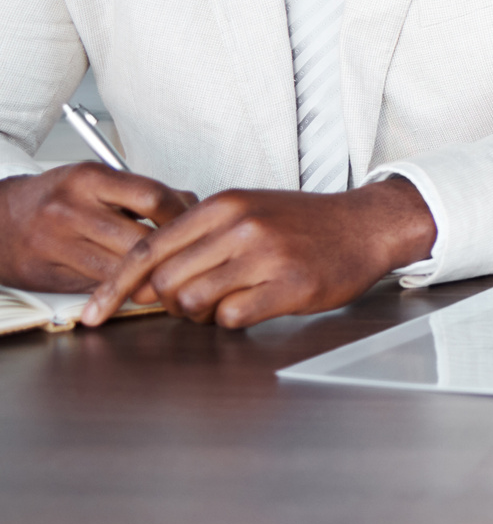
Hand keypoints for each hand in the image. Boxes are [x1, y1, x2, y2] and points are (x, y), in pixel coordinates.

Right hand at [0, 162, 195, 294]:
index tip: (195, 224)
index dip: (181, 215)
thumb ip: (140, 193)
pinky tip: (136, 284)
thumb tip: (191, 205)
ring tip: (168, 273)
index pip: (153, 198)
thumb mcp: (96, 181)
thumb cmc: (55, 198)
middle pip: (140, 239)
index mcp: (90, 179)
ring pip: (121, 267)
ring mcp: (58, 243)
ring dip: (149, 275)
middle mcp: (71, 209)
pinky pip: (98, 285)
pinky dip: (122, 287)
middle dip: (170, 251)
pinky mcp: (50, 273)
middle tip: (188, 256)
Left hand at [81, 176, 436, 329]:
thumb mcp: (248, 211)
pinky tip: (254, 304)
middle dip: (167, 304)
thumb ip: (198, 237)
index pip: (148, 249)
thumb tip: (143, 278)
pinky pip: (232, 317)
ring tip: (225, 303)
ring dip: (199, 315)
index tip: (93, 314)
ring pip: (193, 302)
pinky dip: (233, 319)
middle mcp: (241, 225)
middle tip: (190, 304)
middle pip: (165, 282)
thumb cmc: (305, 223)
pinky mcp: (290, 284)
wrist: (367, 225)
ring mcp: (267, 254)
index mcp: (224, 204)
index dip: (113, 287)